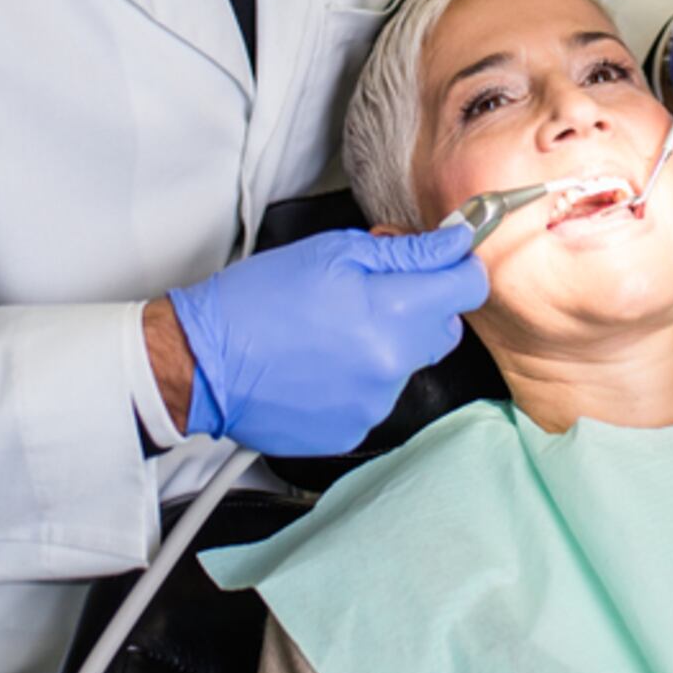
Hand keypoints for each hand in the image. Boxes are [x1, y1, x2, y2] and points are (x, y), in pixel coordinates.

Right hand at [167, 225, 486, 457]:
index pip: (469, 287)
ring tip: (334, 330)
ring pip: (410, 361)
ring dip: (388, 341)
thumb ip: (404, 250)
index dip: (457, 265)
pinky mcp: (354, 429)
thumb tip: (452, 243)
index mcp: (392, 313)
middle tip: (373, 290)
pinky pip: (378, 393)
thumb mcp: (332, 252)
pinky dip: (361, 376)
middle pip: (444, 327)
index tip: (442, 258)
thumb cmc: (256, 301)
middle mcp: (393, 365)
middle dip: (421, 303)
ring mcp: (375, 403)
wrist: (203, 363)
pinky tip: (322, 362)